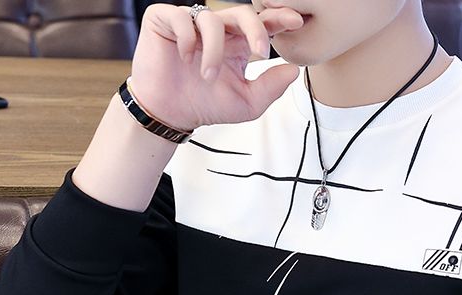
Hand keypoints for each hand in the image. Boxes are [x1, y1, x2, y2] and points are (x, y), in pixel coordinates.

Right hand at [129, 3, 303, 131]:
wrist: (169, 114)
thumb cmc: (205, 106)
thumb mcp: (246, 103)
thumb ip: (271, 88)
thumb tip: (294, 70)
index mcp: (237, 44)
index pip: (261, 25)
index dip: (278, 19)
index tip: (296, 22)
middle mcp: (217, 30)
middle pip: (242, 12)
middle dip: (255, 28)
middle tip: (261, 50)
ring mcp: (192, 22)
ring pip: (212, 20)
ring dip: (214, 51)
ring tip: (208, 75)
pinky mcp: (165, 19)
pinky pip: (181, 17)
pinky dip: (187, 38)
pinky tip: (184, 58)